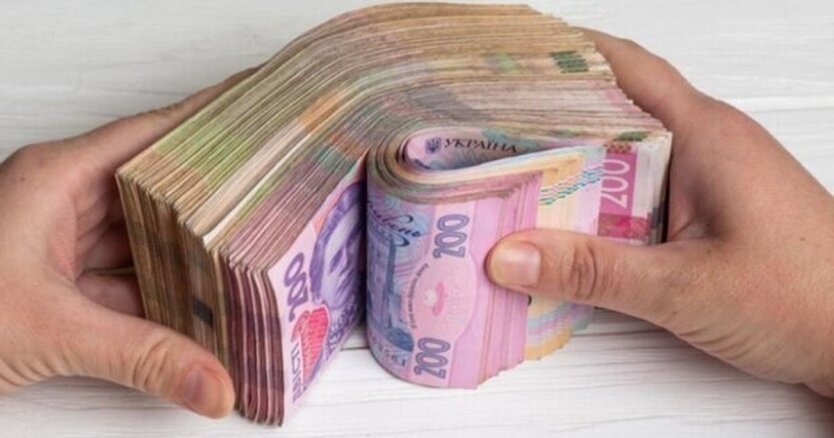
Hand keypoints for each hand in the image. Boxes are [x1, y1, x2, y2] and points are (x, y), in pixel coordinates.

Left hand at [0, 69, 252, 417]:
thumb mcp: (49, 328)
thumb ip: (141, 356)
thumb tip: (214, 381)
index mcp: (57, 178)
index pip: (151, 133)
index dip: (207, 118)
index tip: (254, 107)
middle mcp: (60, 200)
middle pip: (154, 184)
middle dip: (210, 193)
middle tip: (269, 192)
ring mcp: (58, 240)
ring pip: (141, 234)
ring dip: (187, 249)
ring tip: (245, 252)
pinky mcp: (56, 280)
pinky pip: (124, 274)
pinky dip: (159, 290)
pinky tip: (196, 301)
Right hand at [488, 30, 833, 394]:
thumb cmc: (808, 299)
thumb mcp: (685, 288)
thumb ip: (593, 271)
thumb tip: (508, 255)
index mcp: (704, 134)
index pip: (624, 67)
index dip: (563, 52)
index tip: (508, 54)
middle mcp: (704, 145)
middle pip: (611, 112)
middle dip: (548, 118)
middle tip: (485, 131)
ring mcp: (707, 180)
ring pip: (621, 158)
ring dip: (570, 168)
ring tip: (509, 181)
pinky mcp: (707, 213)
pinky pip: (637, 194)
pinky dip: (596, 204)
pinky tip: (564, 230)